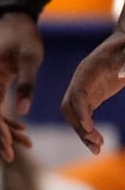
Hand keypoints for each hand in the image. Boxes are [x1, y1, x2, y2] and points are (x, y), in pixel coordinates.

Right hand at [0, 12, 41, 160]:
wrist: (12, 20)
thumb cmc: (22, 36)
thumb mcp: (30, 57)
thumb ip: (26, 83)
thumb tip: (23, 111)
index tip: (8, 147)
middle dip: (0, 137)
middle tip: (14, 155)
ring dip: (5, 130)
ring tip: (27, 144)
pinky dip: (7, 120)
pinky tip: (21, 128)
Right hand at [61, 29, 124, 153]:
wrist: (124, 40)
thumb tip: (121, 77)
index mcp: (88, 70)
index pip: (77, 93)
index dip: (81, 111)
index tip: (89, 127)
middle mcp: (80, 81)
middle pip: (69, 107)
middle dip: (79, 127)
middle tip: (96, 144)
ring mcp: (84, 89)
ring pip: (73, 115)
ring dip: (82, 133)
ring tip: (97, 149)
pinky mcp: (91, 95)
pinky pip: (83, 115)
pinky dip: (88, 129)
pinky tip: (99, 142)